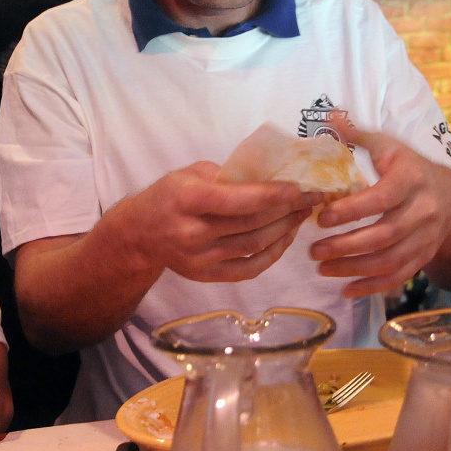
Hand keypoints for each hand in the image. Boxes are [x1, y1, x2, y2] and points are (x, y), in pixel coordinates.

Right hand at [122, 161, 321, 282]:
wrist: (139, 233)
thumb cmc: (167, 196)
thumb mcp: (189, 174)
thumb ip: (227, 176)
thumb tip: (269, 178)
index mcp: (186, 199)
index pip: (238, 200)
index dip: (273, 195)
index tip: (299, 188)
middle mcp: (192, 232)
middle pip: (252, 224)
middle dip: (287, 210)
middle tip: (312, 198)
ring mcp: (199, 258)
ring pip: (255, 246)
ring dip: (285, 230)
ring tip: (302, 215)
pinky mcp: (206, 276)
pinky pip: (249, 268)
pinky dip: (272, 255)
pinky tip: (285, 239)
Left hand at [311, 124, 450, 296]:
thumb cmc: (409, 169)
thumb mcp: (390, 147)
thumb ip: (359, 135)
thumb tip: (329, 116)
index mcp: (410, 180)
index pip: (381, 199)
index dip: (351, 210)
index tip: (322, 218)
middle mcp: (422, 212)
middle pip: (384, 236)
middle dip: (346, 246)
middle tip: (313, 251)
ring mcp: (425, 238)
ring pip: (390, 260)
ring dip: (353, 268)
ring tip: (321, 268)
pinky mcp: (422, 257)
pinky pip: (399, 277)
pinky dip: (372, 286)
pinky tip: (345, 289)